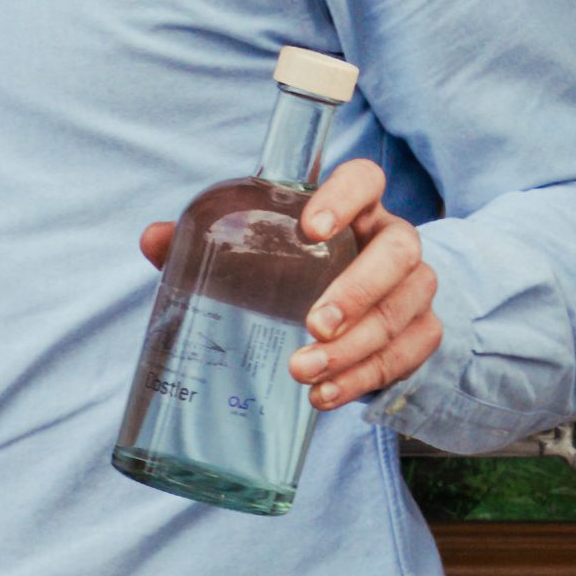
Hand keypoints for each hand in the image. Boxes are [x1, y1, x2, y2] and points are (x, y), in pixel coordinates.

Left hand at [134, 157, 441, 412]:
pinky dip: (365, 379)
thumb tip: (153, 239)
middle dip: (358, 290)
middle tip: (312, 324)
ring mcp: (415, 288)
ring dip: (356, 348)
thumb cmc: (287, 272)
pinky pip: (409, 354)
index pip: (365, 179)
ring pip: (403, 309)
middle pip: (399, 252)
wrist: (345, 318)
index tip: (310, 227)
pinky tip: (324, 396)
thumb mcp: (249, 255)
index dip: (344, 196)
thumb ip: (202, 242)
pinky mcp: (422, 332)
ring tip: (302, 373)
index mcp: (354, 207)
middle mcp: (392, 240)